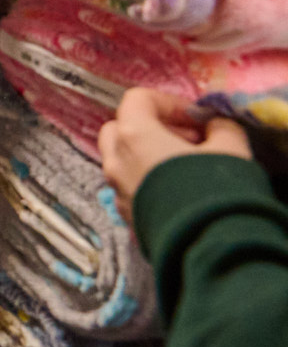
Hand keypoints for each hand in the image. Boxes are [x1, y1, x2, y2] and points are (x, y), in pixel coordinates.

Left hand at [98, 88, 252, 222]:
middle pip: (121, 128)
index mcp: (133, 136)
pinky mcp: (125, 216)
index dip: (169, 102)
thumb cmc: (214, 190)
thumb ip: (220, 128)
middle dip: (153, 128)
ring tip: (187, 167)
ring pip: (122, 160)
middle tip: (190, 140)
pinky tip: (179, 192)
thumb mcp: (230, 149)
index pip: (137, 99)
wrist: (206, 246)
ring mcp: (116, 191)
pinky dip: (147, 180)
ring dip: (149, 155)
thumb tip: (215, 126)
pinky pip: (129, 187)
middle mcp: (115, 161)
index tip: (196, 118)